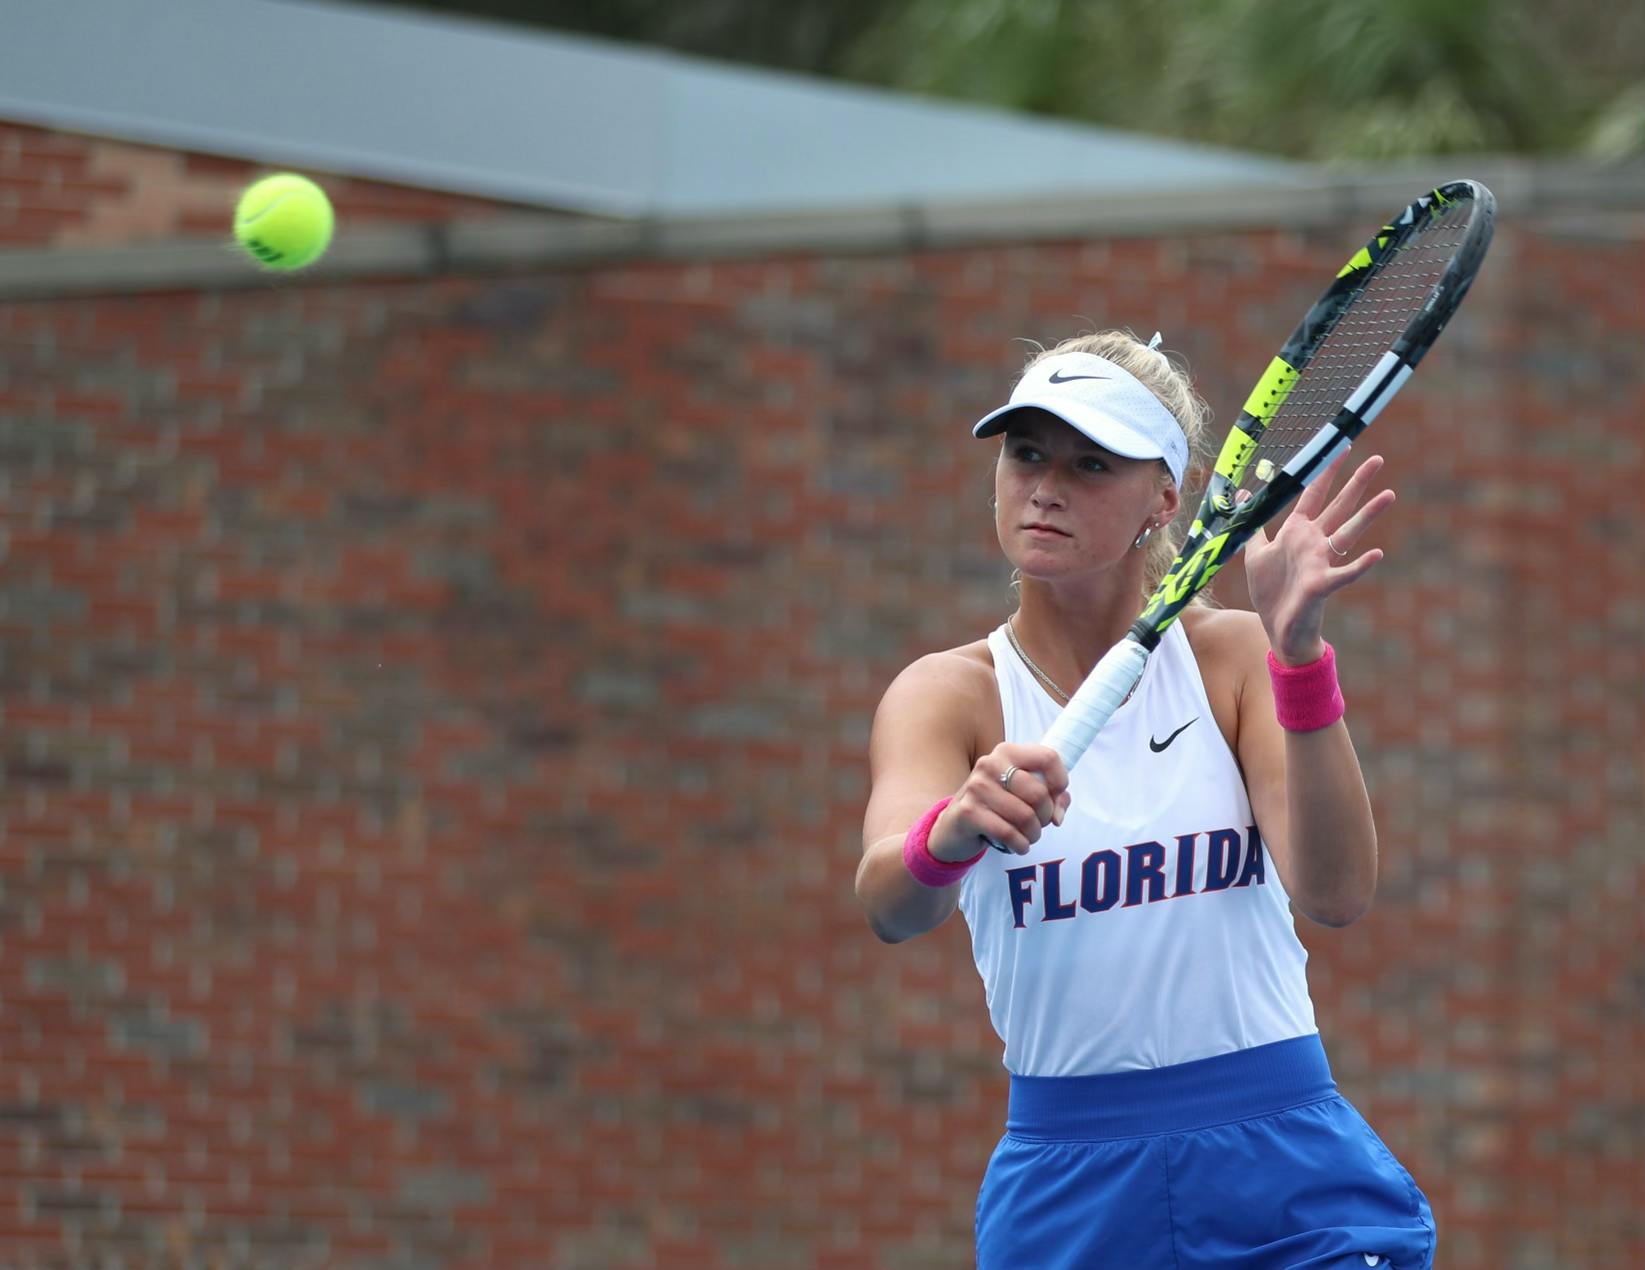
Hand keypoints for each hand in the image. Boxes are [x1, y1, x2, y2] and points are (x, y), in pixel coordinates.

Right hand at [930, 744, 1070, 858]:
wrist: (953, 826)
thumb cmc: (996, 807)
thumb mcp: (1022, 794)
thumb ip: (1052, 797)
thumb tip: (1057, 816)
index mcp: (1007, 752)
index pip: (1048, 758)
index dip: (1060, 781)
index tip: (1055, 798)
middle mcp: (990, 764)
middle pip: (1039, 792)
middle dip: (1045, 816)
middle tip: (1038, 824)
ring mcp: (976, 787)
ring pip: (1025, 816)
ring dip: (1033, 834)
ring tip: (1027, 837)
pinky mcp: (968, 812)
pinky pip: (1008, 833)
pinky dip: (1020, 845)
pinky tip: (1018, 846)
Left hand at [1243, 452, 1394, 665]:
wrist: (1277, 628)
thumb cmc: (1271, 592)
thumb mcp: (1255, 553)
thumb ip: (1254, 524)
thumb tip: (1246, 494)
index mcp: (1296, 532)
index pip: (1312, 494)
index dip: (1323, 472)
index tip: (1338, 448)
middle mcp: (1313, 542)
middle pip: (1338, 506)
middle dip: (1356, 483)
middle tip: (1378, 459)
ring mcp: (1320, 562)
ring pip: (1348, 532)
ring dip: (1368, 515)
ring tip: (1389, 495)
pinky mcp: (1322, 585)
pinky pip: (1344, 573)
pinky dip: (1360, 565)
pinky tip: (1378, 554)